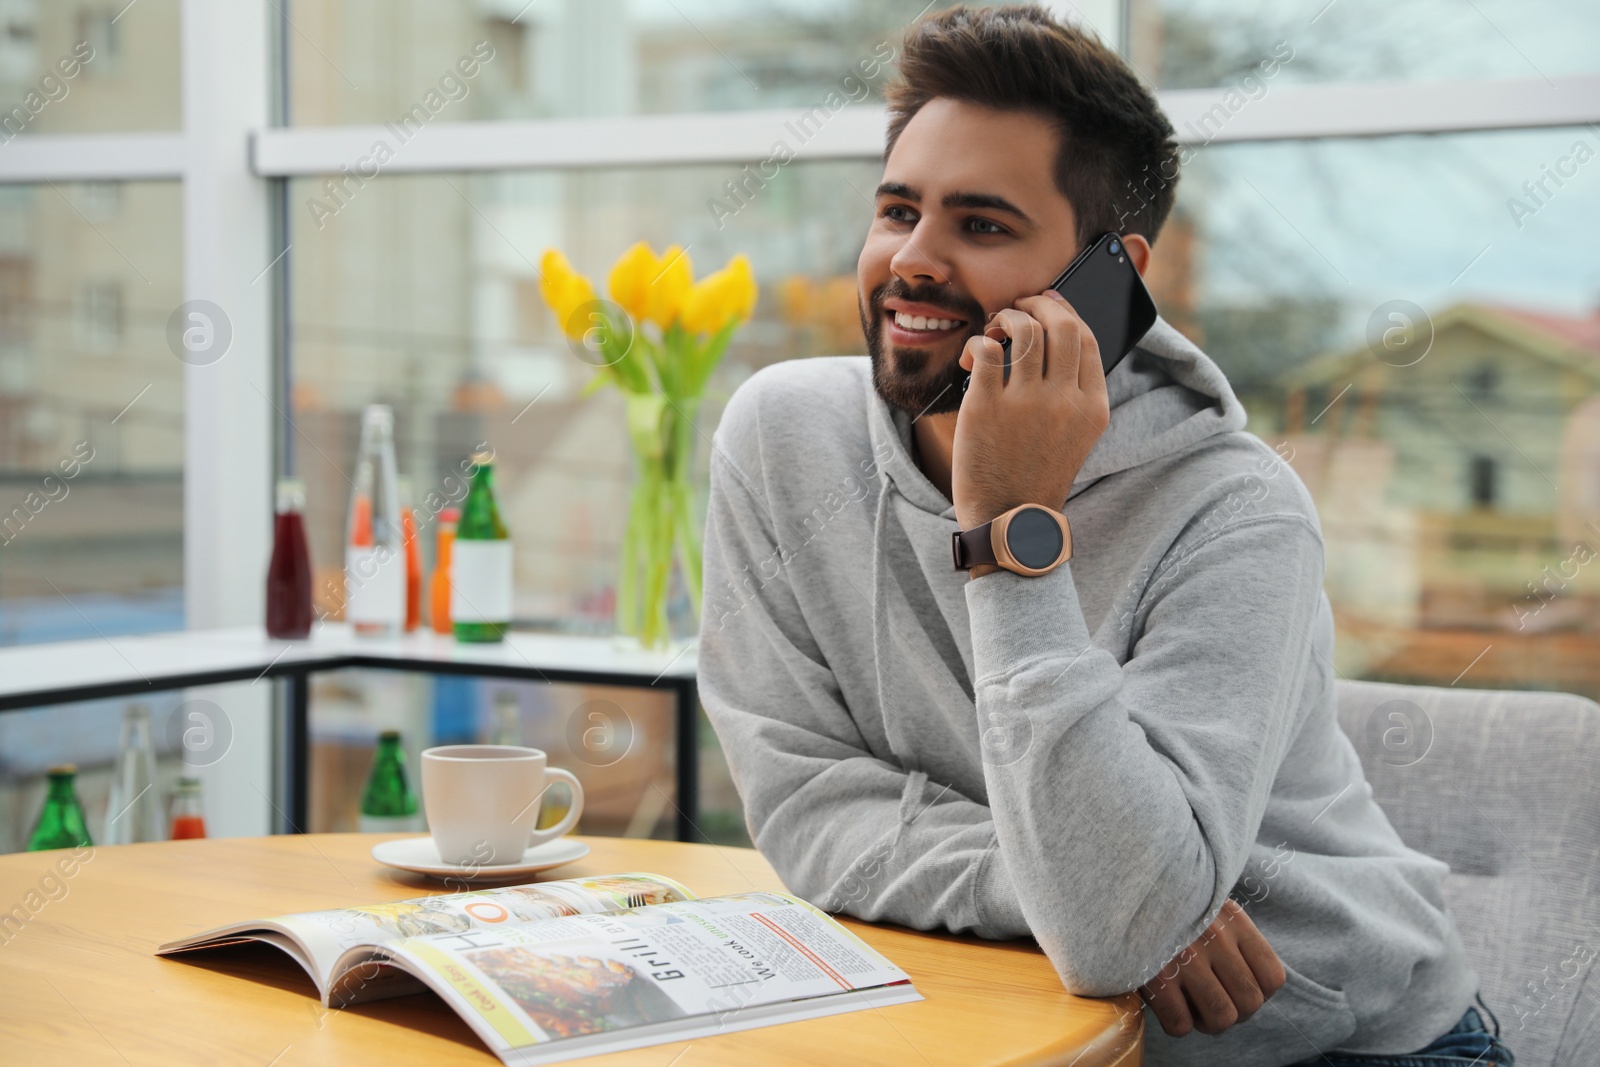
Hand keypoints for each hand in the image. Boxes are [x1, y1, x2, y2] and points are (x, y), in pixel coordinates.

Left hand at [951, 289, 1108, 530]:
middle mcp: (1065, 401)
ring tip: (997, 326)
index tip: (1049, 302)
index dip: (1066, 312)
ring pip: (1024, 330)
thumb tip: (1053, 330)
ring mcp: (1026, 404)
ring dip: (1008, 317)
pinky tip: (974, 353)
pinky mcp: (985, 408)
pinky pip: (985, 351)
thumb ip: (1073, 391)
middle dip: (1038, 303)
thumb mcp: (1075, 435)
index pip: (1088, 339)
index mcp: (1093, 408)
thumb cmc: (1036, 474)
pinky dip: (979, 342)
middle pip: (1060, 325)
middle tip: (1020, 305)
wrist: (1009, 520)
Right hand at [1138, 899, 1285, 1036]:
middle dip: (1233, 1011)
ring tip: (1190, 1004)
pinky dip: (1176, 1022)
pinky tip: (1166, 1001)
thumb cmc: (1169, 906)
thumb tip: (1254, 987)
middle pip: (1250, 1003)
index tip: (1233, 985)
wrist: (1124, 887)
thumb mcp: (1208, 905)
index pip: (1273, 978)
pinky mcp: (1154, 975)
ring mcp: (1185, 956)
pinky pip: (1180, 1024)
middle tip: (1210, 998)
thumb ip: (1233, 937)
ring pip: (1221, 1018)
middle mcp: (1214, 936)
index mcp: (1233, 919)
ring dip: (1206, 1022)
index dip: (1256, 992)